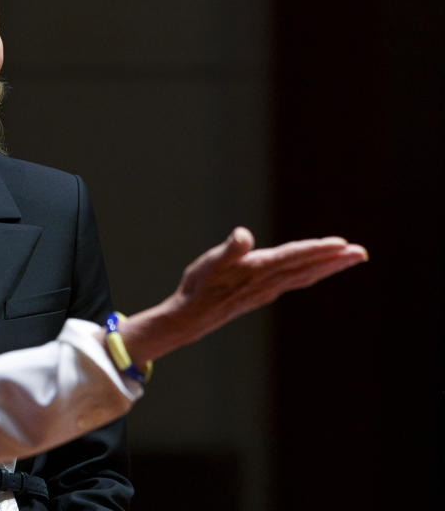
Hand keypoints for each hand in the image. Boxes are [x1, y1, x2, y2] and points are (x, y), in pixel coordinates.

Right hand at [120, 227, 367, 362]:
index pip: (295, 257)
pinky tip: (315, 271)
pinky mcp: (262, 293)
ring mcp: (267, 290)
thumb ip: (230, 249)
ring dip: (328, 267)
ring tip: (349, 258)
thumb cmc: (199, 286)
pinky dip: (311, 273)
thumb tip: (243, 235)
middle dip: (335, 261)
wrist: (191, 318)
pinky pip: (294, 281)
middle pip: (308, 268)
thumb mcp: (210, 262)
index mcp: (259, 269)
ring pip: (304, 276)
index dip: (318, 250)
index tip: (343, 244)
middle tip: (362, 253)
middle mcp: (269, 282)